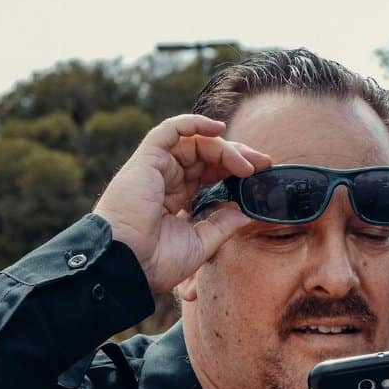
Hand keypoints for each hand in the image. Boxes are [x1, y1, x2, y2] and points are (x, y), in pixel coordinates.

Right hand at [92, 114, 271, 292]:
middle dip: (237, 155)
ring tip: (247, 163)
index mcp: (175, 200)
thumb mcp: (199, 245)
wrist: (126, 265)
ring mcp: (156, 169)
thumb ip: (221, 225)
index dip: (234, 170)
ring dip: (225, 147)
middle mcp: (166, 181)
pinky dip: (194, 123)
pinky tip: (218, 129)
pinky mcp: (147, 159)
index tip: (261, 174)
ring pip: (195, 143)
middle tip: (263, 163)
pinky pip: (170, 130)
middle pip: (205, 155)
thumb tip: (245, 212)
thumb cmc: (155, 262)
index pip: (208, 174)